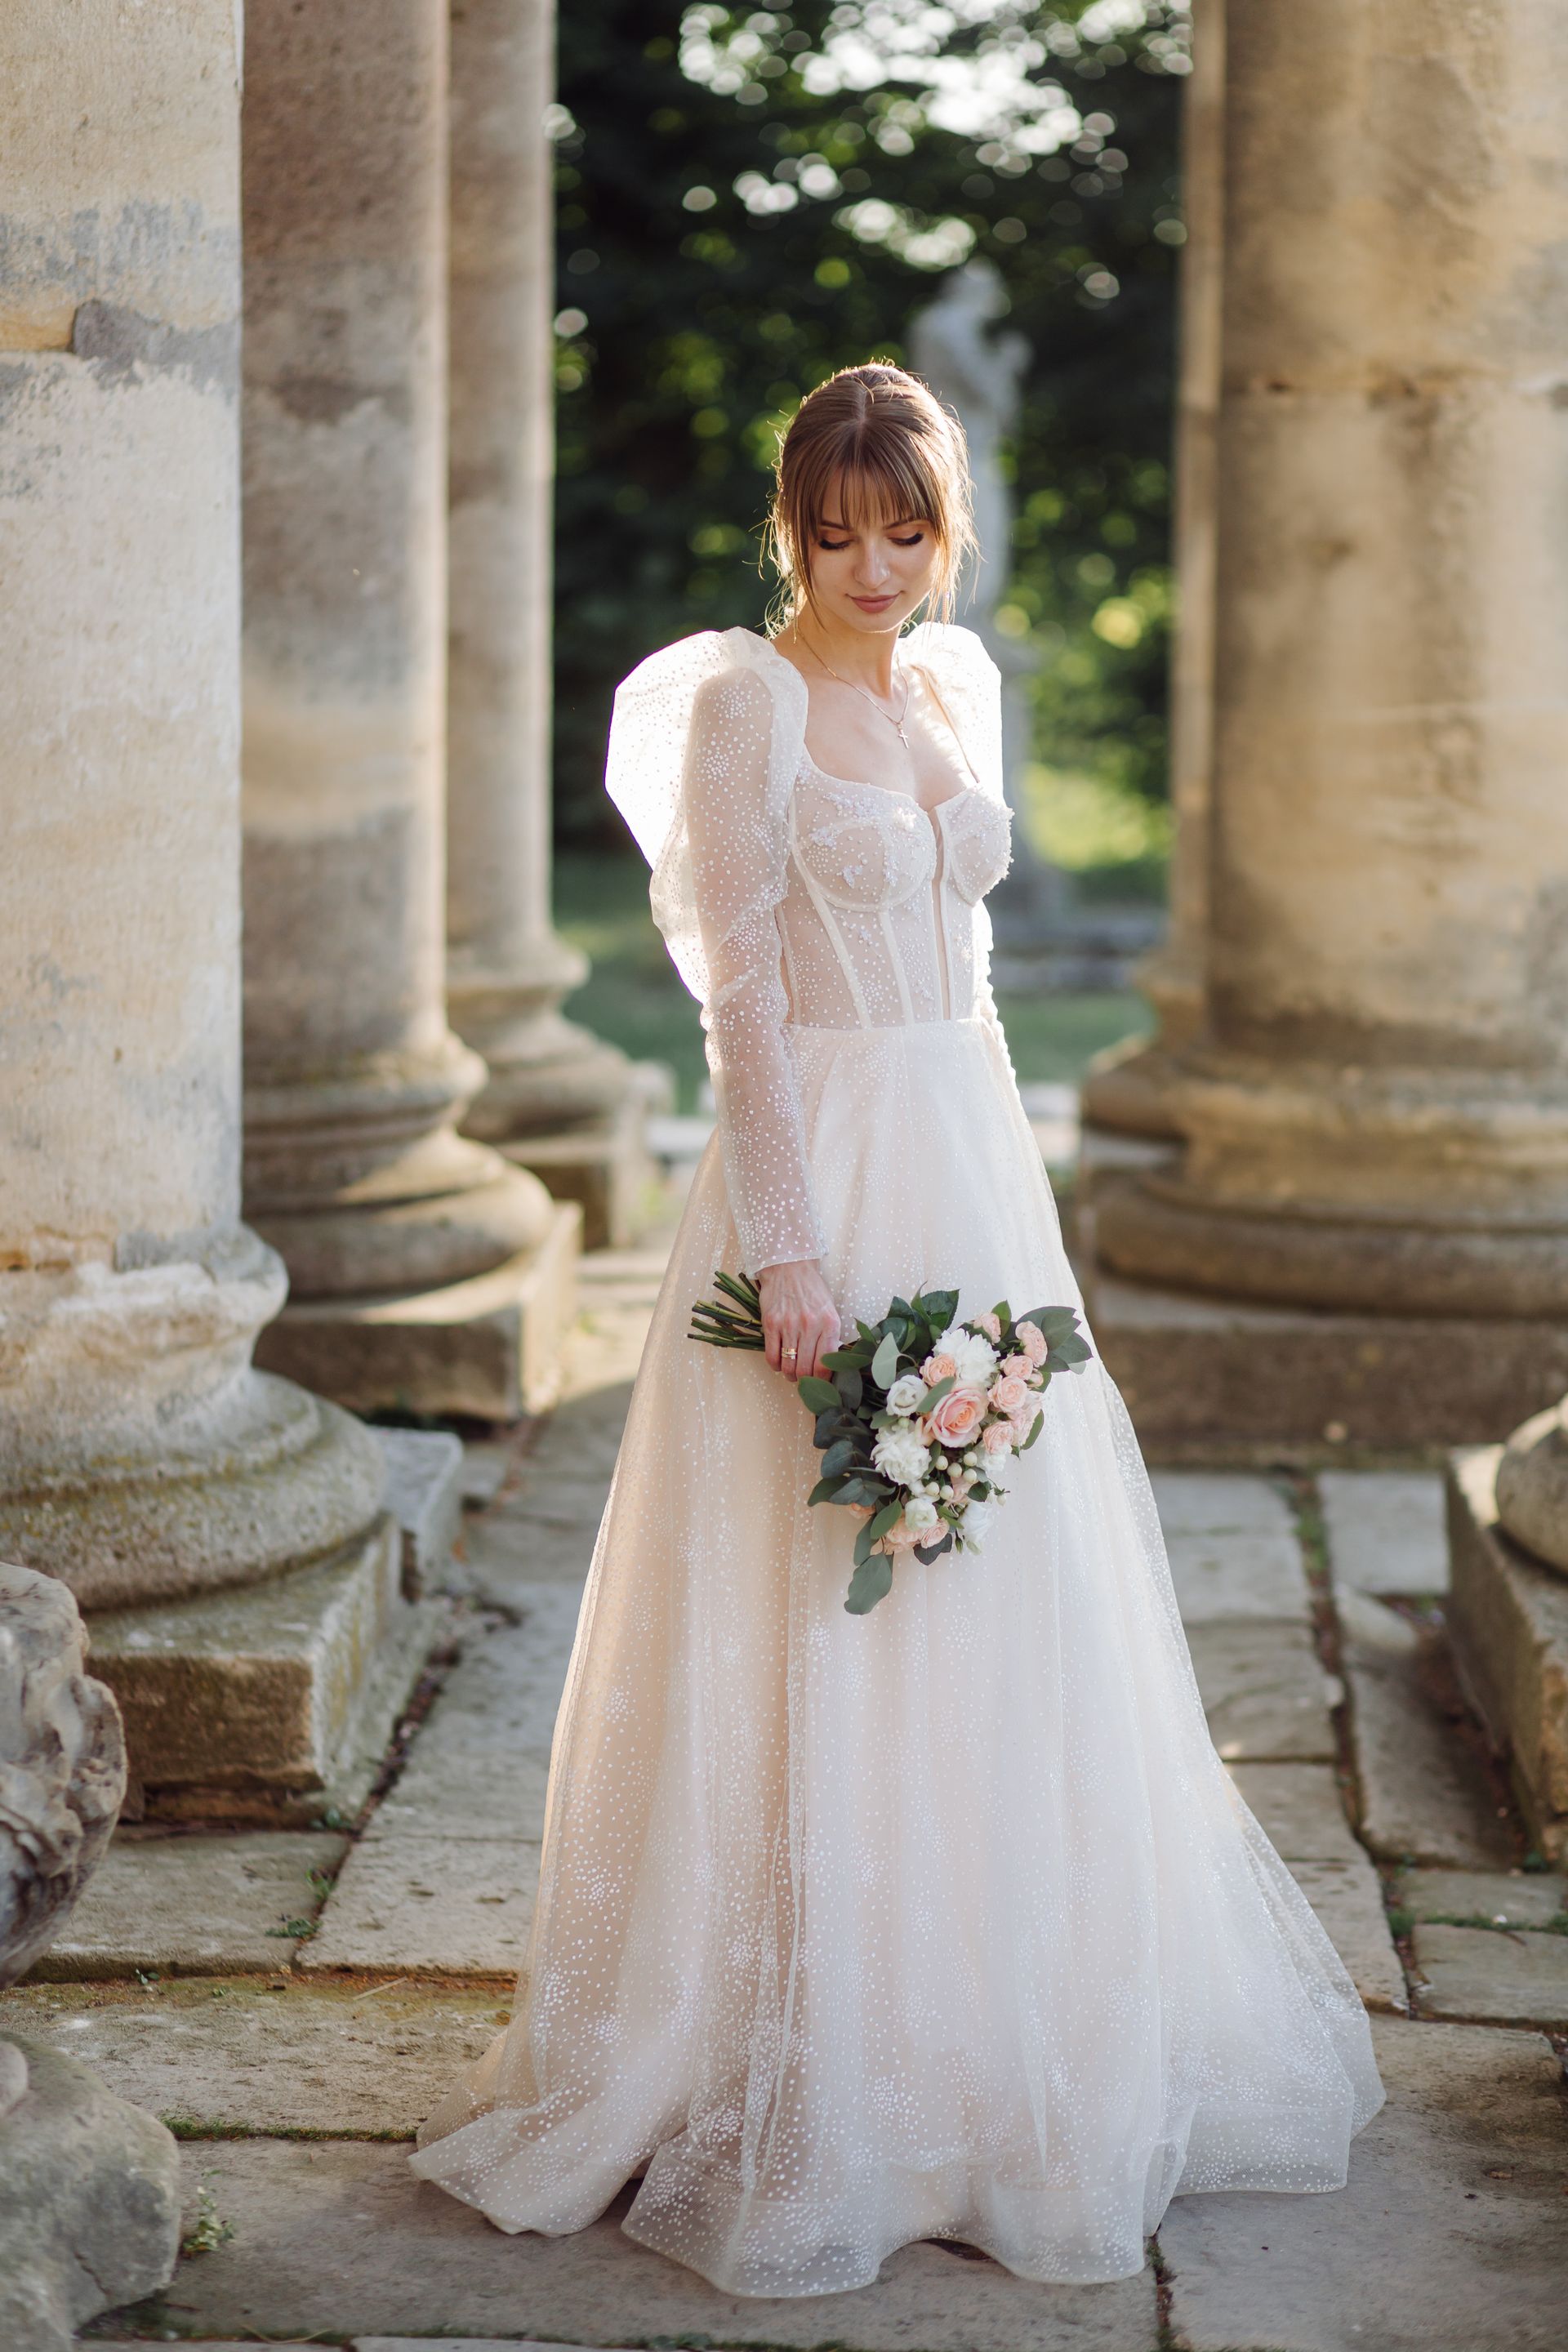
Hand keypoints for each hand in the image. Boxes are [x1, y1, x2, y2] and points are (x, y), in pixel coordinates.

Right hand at [756, 1258, 840, 1383]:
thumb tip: (828, 1363)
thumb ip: (830, 1336)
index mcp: (829, 1323)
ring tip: (791, 1372)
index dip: (822, 1379)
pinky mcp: (771, 1324)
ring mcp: (789, 1325)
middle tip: (804, 1379)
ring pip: (789, 1365)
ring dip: (790, 1374)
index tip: (820, 1382)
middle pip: (806, 1369)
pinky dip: (775, 1365)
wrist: (789, 1267)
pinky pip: (772, 1356)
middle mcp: (810, 1325)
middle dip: (805, 1380)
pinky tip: (779, 1362)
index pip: (826, 1363)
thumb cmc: (812, 1290)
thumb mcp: (829, 1310)